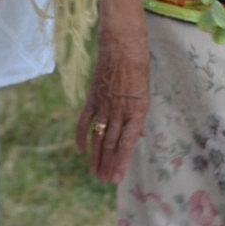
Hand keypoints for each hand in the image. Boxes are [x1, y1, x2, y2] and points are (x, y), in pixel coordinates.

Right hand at [75, 21, 148, 184]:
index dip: (121, 162)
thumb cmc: (138, 66)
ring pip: (99, 135)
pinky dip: (81, 134)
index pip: (127, 143)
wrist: (122, 44)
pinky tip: (80, 149)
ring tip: (94, 173)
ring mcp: (104, 104)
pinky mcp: (93, 96)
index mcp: (137, 111)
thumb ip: (139, 116)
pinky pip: (85, 119)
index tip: (116, 179)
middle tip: (103, 182)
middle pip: (111, 143)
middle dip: (107, 164)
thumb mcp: (145, 92)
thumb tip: (139, 135)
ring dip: (96, 156)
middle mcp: (120, 110)